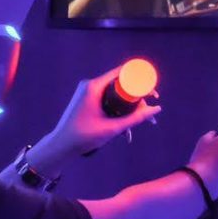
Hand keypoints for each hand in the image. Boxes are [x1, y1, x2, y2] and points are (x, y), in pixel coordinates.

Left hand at [38, 67, 160, 168]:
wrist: (61, 145)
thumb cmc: (85, 136)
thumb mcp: (113, 128)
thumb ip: (136, 118)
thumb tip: (156, 110)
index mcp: (94, 86)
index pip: (122, 73)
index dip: (140, 79)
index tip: (152, 91)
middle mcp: (90, 84)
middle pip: (120, 83)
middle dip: (136, 96)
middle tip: (150, 108)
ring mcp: (87, 91)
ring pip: (114, 92)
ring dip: (128, 103)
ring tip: (140, 118)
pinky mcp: (86, 98)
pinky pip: (107, 97)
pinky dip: (117, 106)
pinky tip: (125, 120)